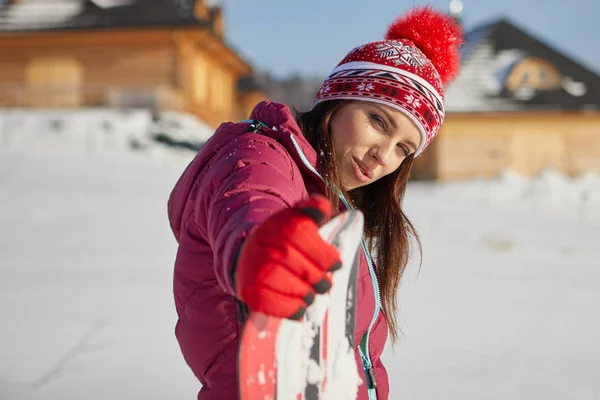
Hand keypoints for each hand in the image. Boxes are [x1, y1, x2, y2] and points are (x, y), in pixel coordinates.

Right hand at [235, 195, 341, 319]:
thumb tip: (322, 208)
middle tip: (323, 284)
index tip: (335, 265)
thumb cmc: (282, 237)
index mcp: (284, 225)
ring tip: (309, 295)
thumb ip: (315, 209)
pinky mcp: (248, 289)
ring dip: (307, 295)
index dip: (328, 258)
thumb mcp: (298, 216)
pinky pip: (273, 304)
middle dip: (320, 280)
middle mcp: (268, 245)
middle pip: (306, 270)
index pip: (312, 244)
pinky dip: (290, 309)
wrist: (249, 251)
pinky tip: (299, 308)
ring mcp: (256, 267)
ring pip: (292, 288)